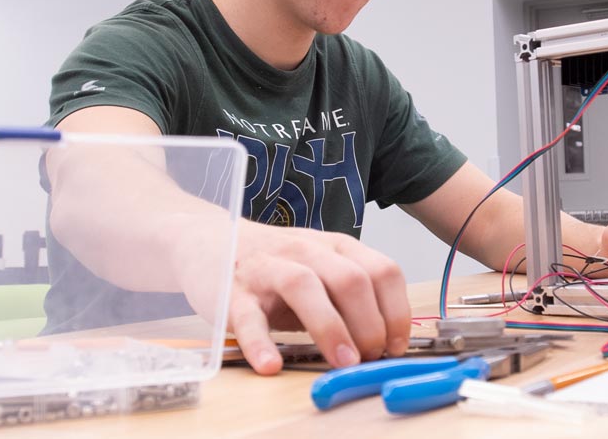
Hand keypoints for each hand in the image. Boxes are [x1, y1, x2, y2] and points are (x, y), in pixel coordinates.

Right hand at [174, 220, 410, 374]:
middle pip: (350, 279)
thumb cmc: (277, 265)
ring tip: (343, 362)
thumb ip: (350, 299)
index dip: (397, 312)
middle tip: (370, 359)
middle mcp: (307, 251)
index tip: (396, 347)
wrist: (210, 242)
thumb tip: (386, 345)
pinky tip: (271, 365)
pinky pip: (247, 317)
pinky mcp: (232, 292)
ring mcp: (268, 268)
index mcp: (337, 247)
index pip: (383, 271)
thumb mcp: (322, 269)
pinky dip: (260, 343)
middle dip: (370, 324)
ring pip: (304, 286)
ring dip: (330, 327)